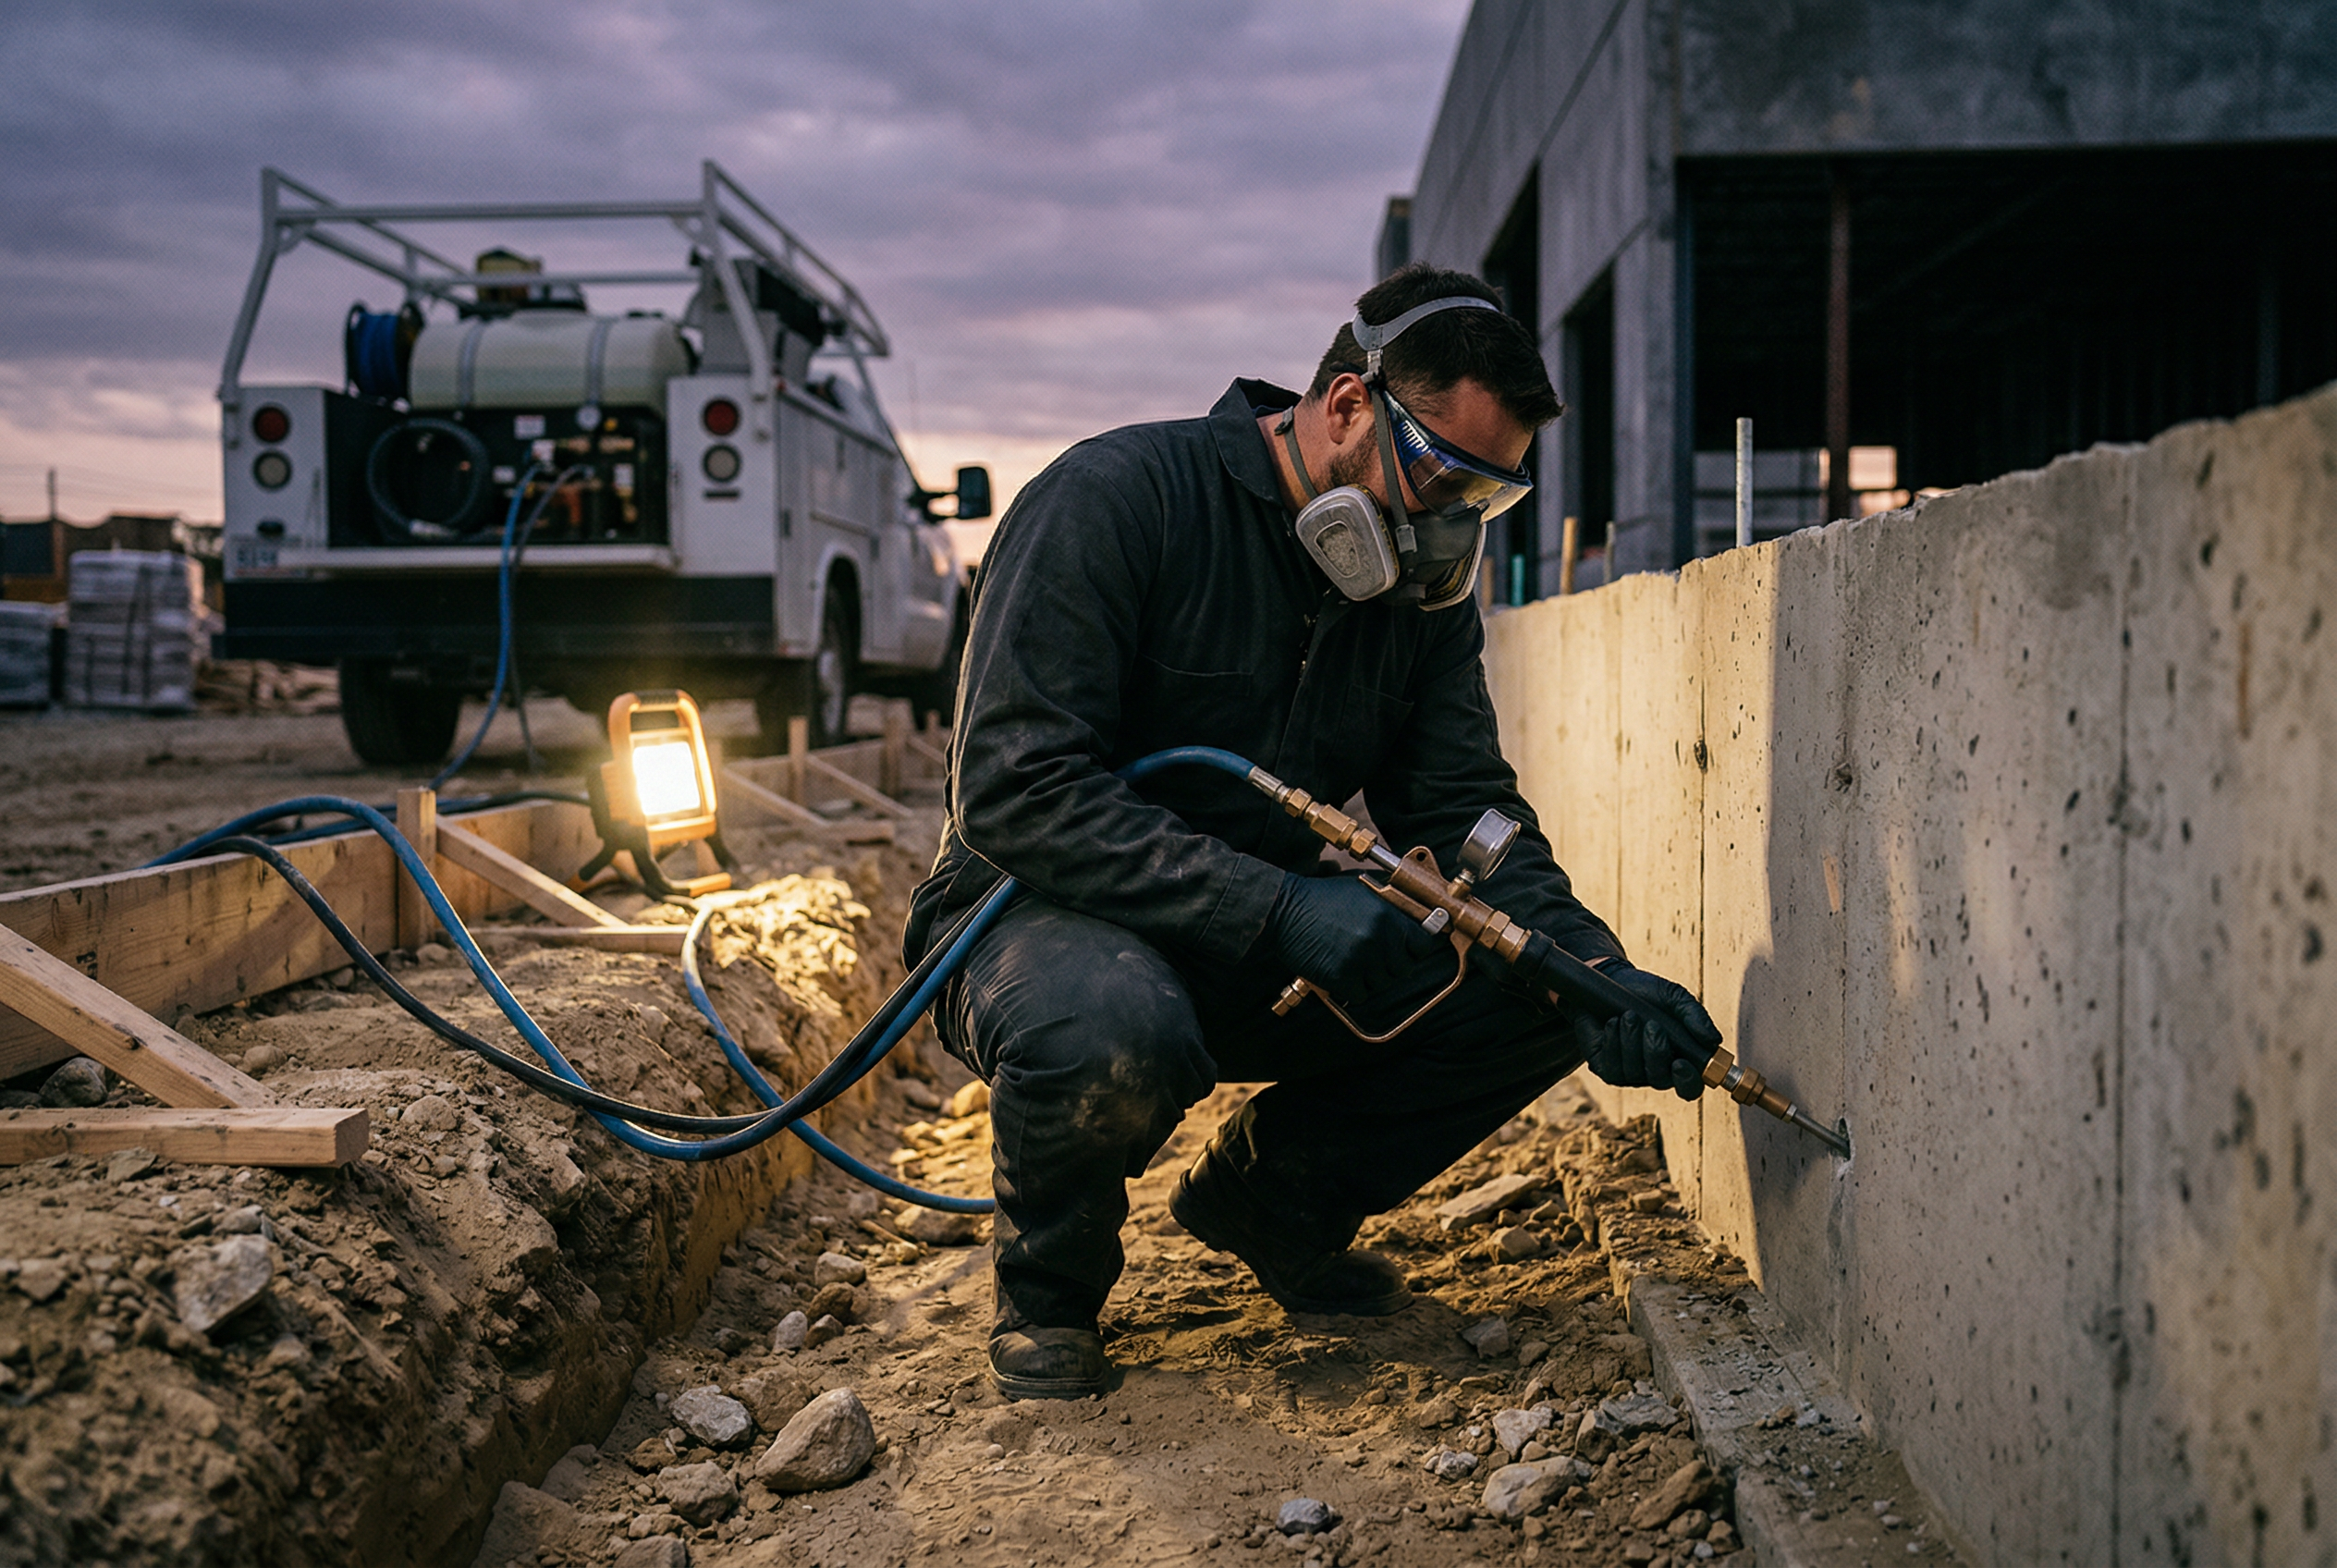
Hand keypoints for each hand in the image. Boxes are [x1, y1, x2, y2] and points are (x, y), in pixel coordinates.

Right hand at [1266, 872, 1441, 995]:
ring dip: (1370, 978)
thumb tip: (1423, 918)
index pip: (1423, 945)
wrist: (1284, 908)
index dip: (1414, 949)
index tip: (1404, 949)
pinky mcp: (1339, 976)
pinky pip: (1359, 995)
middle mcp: (1378, 939)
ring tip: (1352, 961)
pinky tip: (1340, 971)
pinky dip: (1351, 989)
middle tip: (1371, 957)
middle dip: (1390, 965)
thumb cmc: (1323, 897)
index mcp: (1388, 917)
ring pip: (1382, 984)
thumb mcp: (1364, 889)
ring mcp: (1359, 960)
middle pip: (1404, 969)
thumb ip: (1393, 905)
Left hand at [1579, 963, 1719, 1099]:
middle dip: (1656, 1052)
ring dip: (1632, 1041)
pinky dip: (1613, 1043)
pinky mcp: (1606, 1069)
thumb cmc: (1645, 992)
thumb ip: (1695, 1015)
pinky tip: (1612, 1023)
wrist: (1609, 981)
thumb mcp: (1673, 996)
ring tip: (1628, 1015)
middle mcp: (1656, 1070)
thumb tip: (1714, 1041)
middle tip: (1652, 1024)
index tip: (1680, 1063)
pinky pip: (1611, 1069)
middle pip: (1661, 1080)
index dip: (1687, 1081)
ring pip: (1634, 1073)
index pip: (1690, 1086)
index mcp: (1679, 1058)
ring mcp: (1630, 1073)